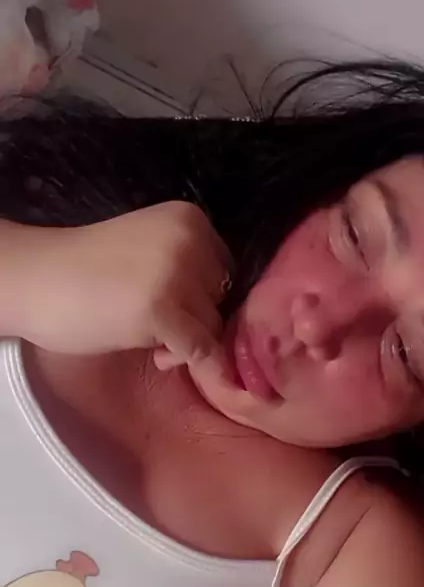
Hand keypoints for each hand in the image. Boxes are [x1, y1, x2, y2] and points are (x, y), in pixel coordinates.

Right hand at [14, 202, 231, 367]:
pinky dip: (198, 367)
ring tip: (148, 342)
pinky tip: (159, 359)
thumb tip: (221, 322)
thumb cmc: (83, 271)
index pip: (224, 269)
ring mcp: (178, 274)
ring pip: (213, 326)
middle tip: (156, 329)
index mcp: (189, 219)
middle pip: (222, 298)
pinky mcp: (163, 310)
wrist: (35, 278)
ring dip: (186, 343)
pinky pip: (200, 350)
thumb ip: (184, 273)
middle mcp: (190, 240)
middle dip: (196, 319)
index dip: (204, 296)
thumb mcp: (147, 255)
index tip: (175, 310)